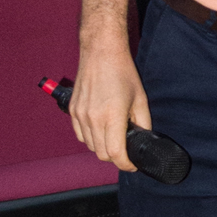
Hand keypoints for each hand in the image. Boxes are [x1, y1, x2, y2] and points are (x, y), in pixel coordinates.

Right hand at [70, 39, 150, 171]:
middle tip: (126, 152)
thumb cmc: (122, 72)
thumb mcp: (140, 99)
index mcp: (111, 116)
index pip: (115, 153)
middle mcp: (92, 118)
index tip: (133, 164)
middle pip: (102, 154)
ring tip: (114, 138)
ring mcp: (80, 115)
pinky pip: (80, 135)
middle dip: (116, 157)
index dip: (126, 164)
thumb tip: (144, 139)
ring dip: (102, 148)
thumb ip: (143, 122)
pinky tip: (100, 130)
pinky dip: (90, 138)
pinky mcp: (72, 111)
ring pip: (90, 146)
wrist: (101, 52)